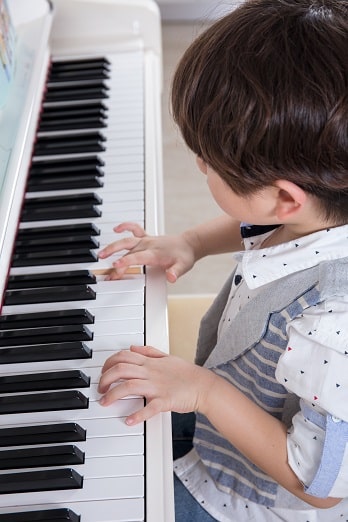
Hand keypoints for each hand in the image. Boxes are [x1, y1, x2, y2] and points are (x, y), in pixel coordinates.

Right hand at [98, 222, 196, 282]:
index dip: (126, 262)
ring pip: (127, 241)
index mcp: (155, 253)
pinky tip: (116, 229)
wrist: (189, 244)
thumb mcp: (183, 267)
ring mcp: (146, 240)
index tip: (116, 266)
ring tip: (101, 253)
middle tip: (102, 262)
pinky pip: (134, 228)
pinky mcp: (146, 237)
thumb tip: (171, 278)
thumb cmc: (184, 257)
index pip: (137, 257)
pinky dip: (125, 226)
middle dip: (114, 256)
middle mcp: (148, 245)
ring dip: (113, 246)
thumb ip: (175, 272)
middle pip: (128, 250)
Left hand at [98, 345, 214, 424]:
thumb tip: (133, 347)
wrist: (204, 385)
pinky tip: (129, 421)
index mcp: (150, 362)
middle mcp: (151, 372)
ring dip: (113, 395)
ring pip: (129, 387)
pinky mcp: (165, 401)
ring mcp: (157, 386)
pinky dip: (137, 415)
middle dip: (105, 378)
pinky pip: (149, 408)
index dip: (108, 363)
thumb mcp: (166, 357)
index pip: (123, 356)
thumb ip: (148, 351)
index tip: (103, 372)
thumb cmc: (187, 373)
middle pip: (121, 369)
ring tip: (105, 402)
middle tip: (101, 388)